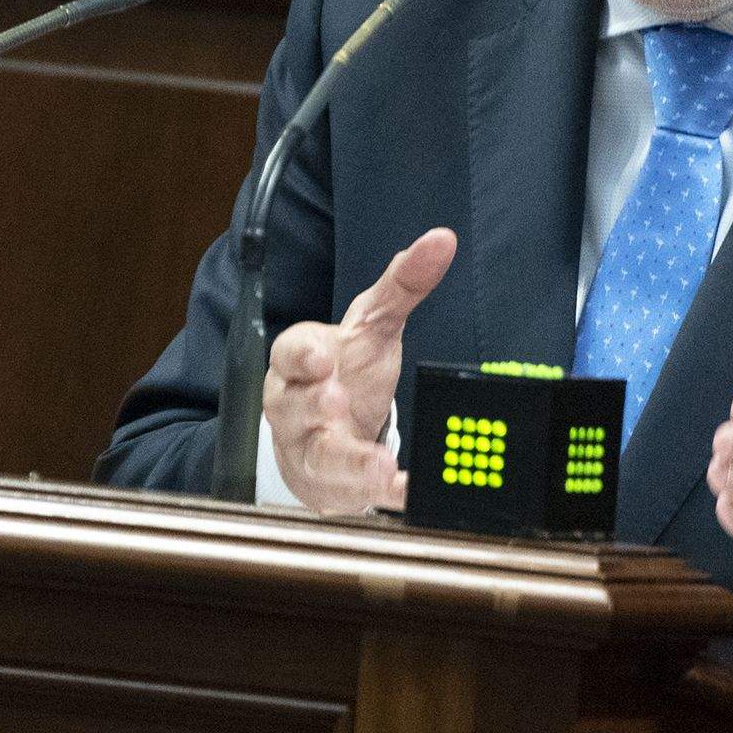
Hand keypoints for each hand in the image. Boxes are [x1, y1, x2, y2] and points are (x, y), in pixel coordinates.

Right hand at [265, 227, 455, 512]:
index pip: (290, 350)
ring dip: (348, 462)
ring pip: (318, 456)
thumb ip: (402, 284)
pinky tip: (406, 490)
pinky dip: (379, 493)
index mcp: (301, 361)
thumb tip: (442, 239)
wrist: (325, 435)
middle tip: (335, 399)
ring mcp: (312, 449)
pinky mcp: (334, 486)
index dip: (301, 354)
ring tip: (378, 466)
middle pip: (292, 403)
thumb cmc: (345, 373)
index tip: (321, 356)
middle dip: (311, 402)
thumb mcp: (372, 326)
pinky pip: (352, 492)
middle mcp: (297, 407)